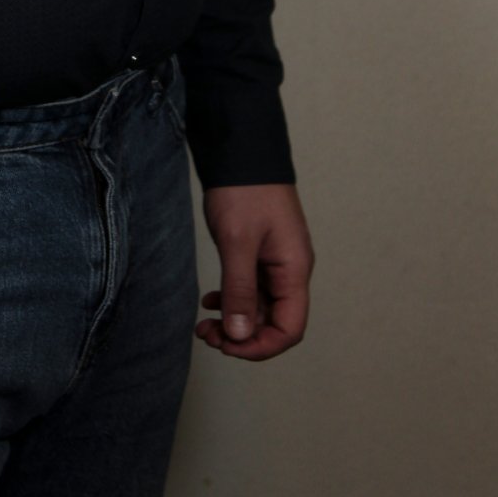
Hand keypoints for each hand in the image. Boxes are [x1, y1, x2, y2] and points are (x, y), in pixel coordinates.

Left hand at [197, 182, 313, 360]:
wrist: (241, 149)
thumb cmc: (244, 191)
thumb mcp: (238, 242)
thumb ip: (240, 289)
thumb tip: (240, 336)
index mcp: (294, 271)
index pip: (289, 329)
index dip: (260, 347)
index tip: (227, 347)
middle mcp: (290, 271)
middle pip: (273, 322)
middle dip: (241, 336)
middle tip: (206, 335)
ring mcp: (276, 262)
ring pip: (260, 306)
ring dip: (234, 320)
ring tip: (203, 324)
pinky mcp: (260, 252)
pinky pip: (251, 288)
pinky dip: (232, 298)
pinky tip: (210, 299)